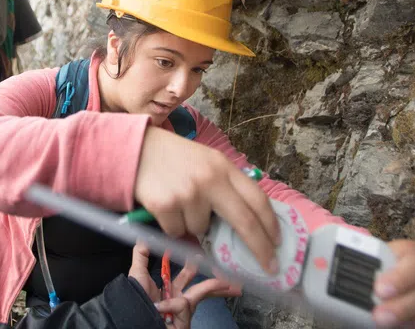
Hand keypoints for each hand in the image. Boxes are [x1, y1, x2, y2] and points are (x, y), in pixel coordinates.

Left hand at [128, 244, 238, 328]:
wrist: (134, 321)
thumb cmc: (136, 299)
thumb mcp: (137, 274)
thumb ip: (141, 254)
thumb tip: (146, 236)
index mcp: (170, 289)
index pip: (188, 274)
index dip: (195, 263)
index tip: (202, 252)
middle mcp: (179, 298)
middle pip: (202, 285)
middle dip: (216, 277)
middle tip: (226, 267)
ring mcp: (183, 310)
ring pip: (201, 292)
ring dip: (215, 286)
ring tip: (235, 285)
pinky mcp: (184, 318)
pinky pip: (183, 304)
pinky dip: (172, 304)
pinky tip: (162, 309)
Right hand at [135, 127, 280, 274]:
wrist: (136, 148)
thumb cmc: (175, 158)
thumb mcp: (206, 161)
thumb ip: (226, 186)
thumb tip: (246, 224)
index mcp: (223, 166)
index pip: (257, 199)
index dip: (271, 224)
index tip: (278, 243)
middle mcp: (209, 179)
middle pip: (244, 222)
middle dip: (259, 248)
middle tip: (269, 266)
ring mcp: (188, 193)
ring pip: (202, 230)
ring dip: (193, 225)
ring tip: (180, 203)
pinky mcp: (166, 205)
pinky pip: (177, 232)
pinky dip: (172, 226)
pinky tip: (166, 206)